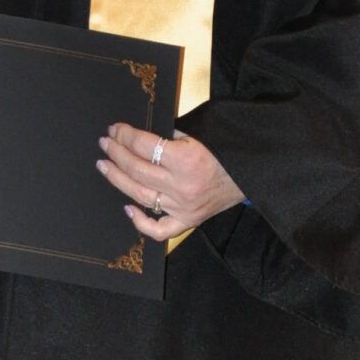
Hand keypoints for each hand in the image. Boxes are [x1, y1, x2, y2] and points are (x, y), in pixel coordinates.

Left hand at [97, 124, 242, 242]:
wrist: (254, 173)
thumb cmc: (227, 149)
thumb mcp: (202, 132)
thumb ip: (172, 134)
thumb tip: (141, 137)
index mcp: (185, 159)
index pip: (144, 146)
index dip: (125, 136)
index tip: (115, 129)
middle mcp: (181, 186)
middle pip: (137, 170)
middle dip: (117, 153)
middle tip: (105, 144)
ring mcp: (183, 207)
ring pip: (141, 195)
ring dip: (118, 179)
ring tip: (105, 166)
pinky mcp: (189, 221)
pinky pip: (159, 229)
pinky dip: (141, 222)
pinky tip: (128, 208)